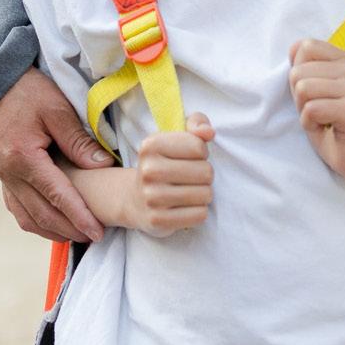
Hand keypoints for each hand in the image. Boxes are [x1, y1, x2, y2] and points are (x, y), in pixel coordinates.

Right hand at [0, 67, 113, 242]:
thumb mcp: (58, 109)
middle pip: (42, 214)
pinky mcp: (3, 177)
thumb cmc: (30, 93)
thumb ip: (78, 141)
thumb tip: (103, 166)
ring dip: (53, 230)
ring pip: (27, 218)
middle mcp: (9, 174)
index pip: (57, 195)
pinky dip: (37, 221)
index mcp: (23, 157)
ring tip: (78, 235)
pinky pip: (19, 209)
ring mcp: (3, 178)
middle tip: (95, 237)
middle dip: (69, 229)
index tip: (97, 231)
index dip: (79, 216)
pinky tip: (54, 222)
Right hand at [129, 114, 215, 236]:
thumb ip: (197, 123)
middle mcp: (148, 170)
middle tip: (192, 177)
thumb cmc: (164, 163)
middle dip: (205, 174)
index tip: (190, 157)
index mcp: (151, 145)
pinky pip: (200, 215)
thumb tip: (209, 132)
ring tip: (190, 192)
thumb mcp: (177, 136)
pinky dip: (199, 211)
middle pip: (206, 172)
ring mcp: (151, 198)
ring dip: (204, 194)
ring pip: (205, 194)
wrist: (135, 200)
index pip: (198, 146)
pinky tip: (186, 208)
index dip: (201, 152)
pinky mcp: (158, 220)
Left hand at [289, 39, 344, 179]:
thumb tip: (293, 47)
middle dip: (299, 96)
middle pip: (298, 72)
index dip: (299, 73)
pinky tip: (326, 127)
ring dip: (304, 110)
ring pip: (303, 89)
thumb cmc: (333, 121)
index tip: (314, 92)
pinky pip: (311, 109)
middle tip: (318, 110)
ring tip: (322, 118)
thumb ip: (305, 66)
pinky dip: (310, 124)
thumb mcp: (314, 89)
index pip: (305, 47)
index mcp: (344, 58)